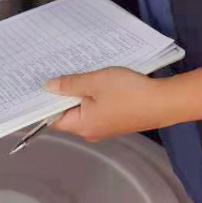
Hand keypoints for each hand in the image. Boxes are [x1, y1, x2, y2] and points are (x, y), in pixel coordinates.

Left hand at [46, 68, 169, 141]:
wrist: (162, 102)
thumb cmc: (128, 92)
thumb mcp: (95, 82)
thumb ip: (70, 84)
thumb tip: (49, 87)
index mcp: (82, 125)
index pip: (53, 118)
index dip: (45, 102)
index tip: (39, 84)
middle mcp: (92, 131)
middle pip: (68, 113)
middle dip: (63, 93)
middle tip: (57, 72)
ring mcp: (106, 127)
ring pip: (84, 109)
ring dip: (80, 92)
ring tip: (77, 72)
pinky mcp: (117, 120)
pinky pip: (98, 108)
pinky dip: (94, 95)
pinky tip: (97, 80)